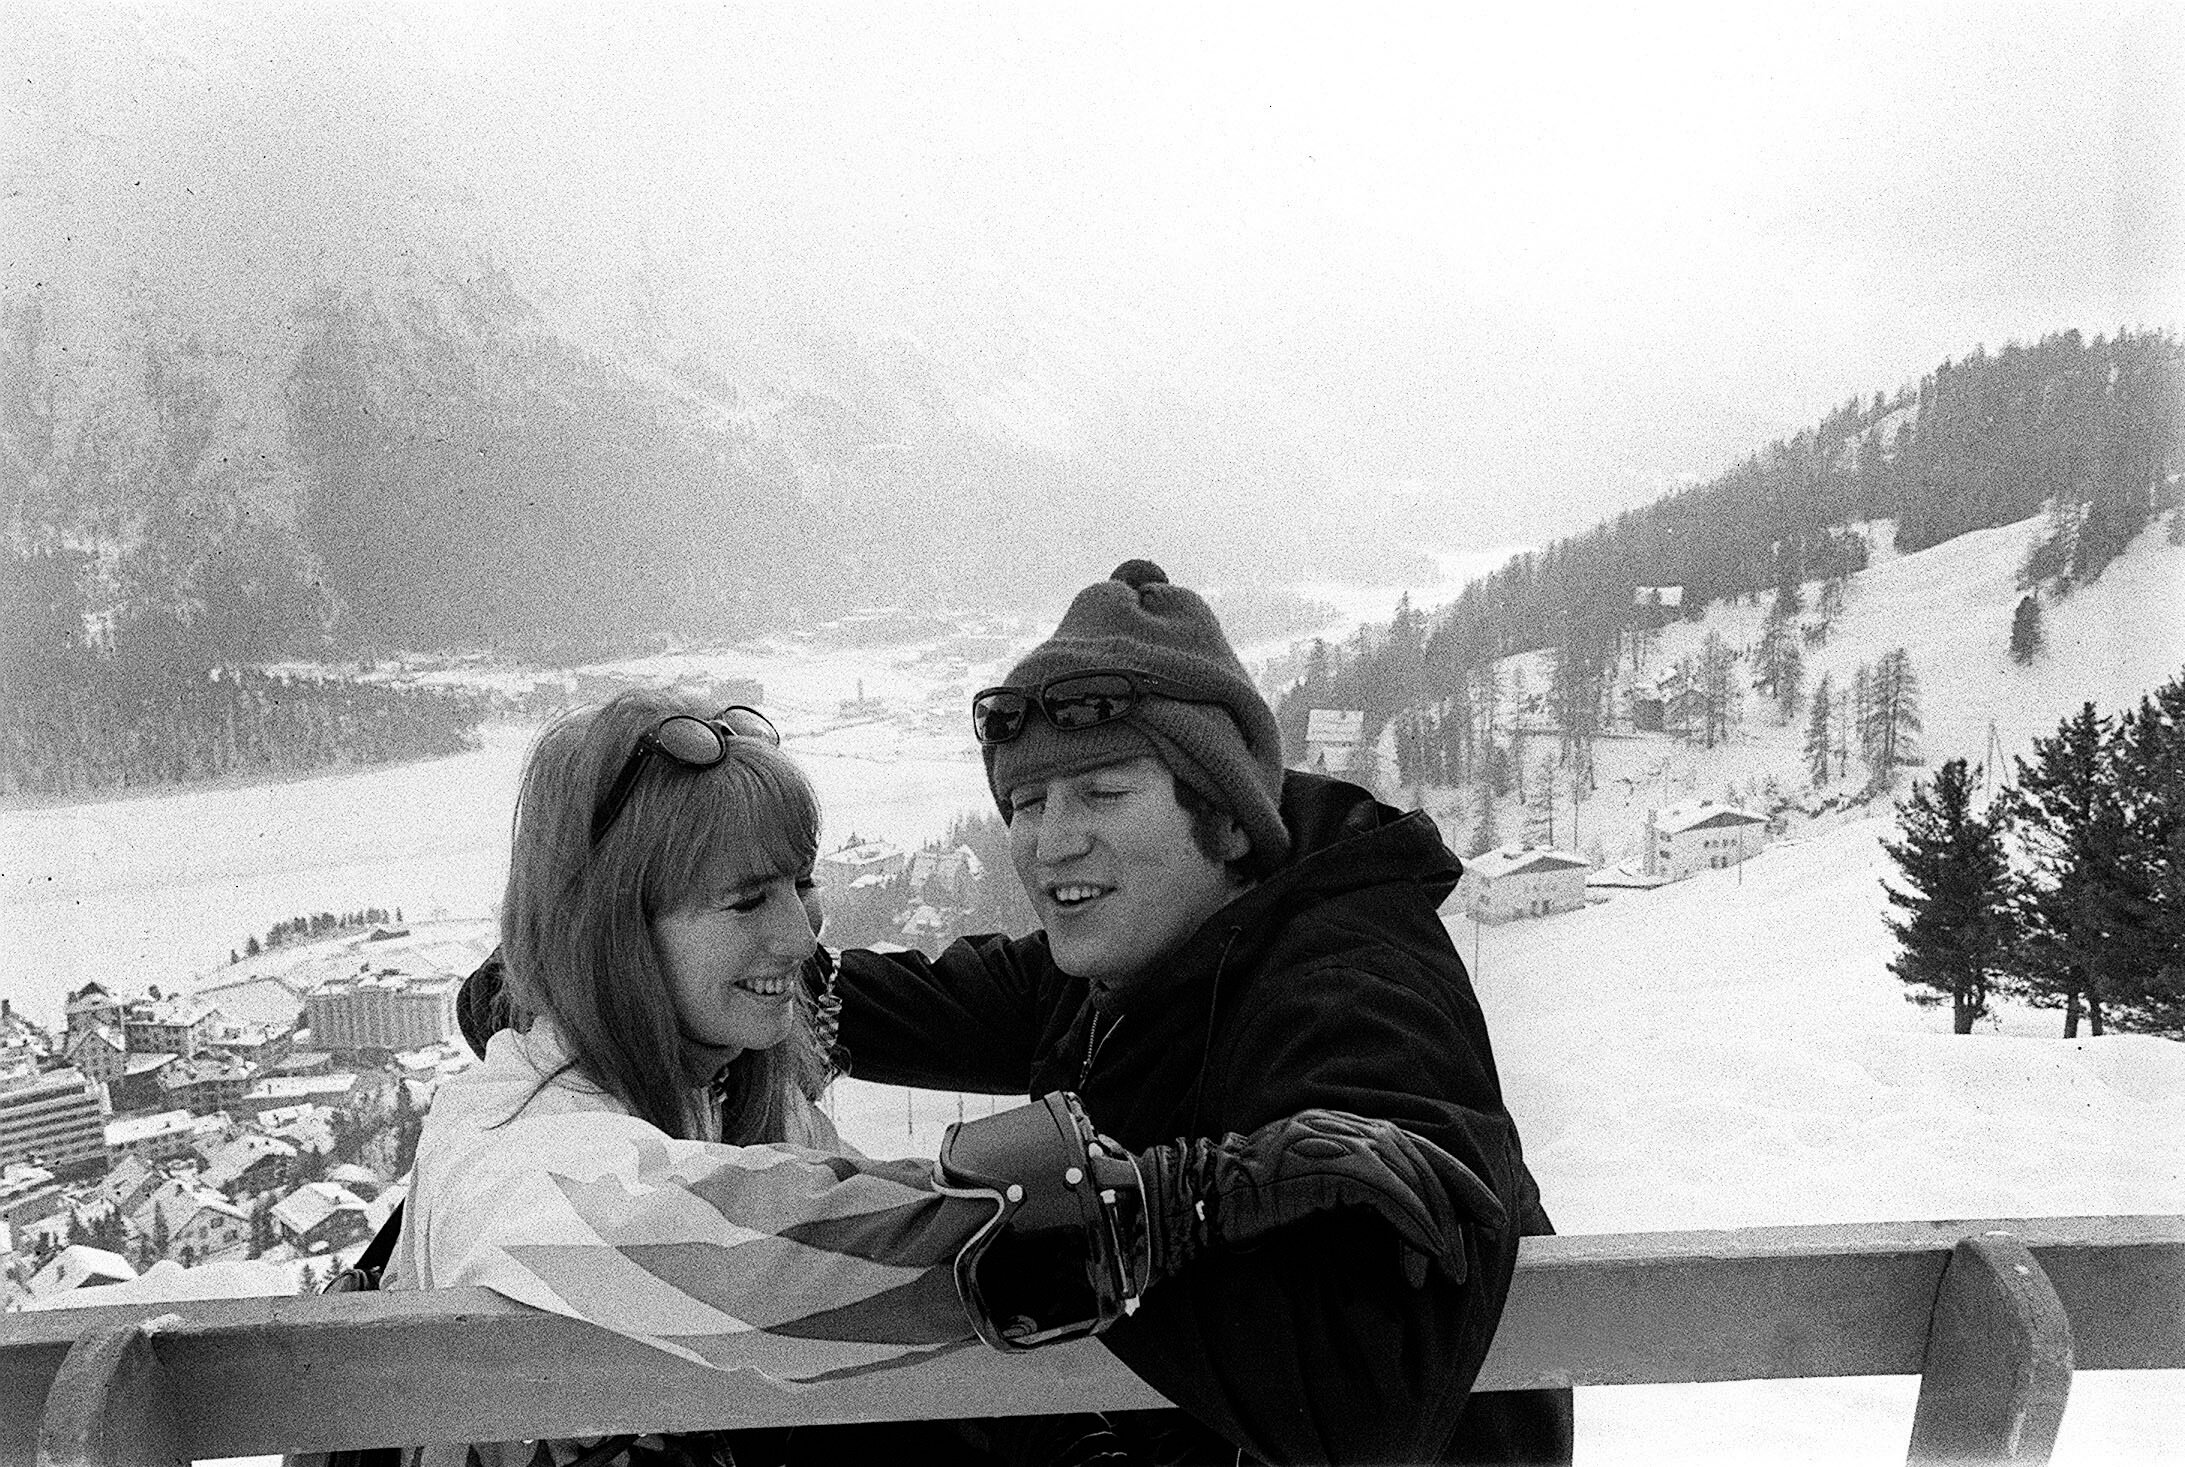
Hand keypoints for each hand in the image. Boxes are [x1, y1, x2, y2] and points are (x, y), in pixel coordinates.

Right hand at [1131, 1109, 1504, 1290]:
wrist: (1200, 1198)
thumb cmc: (1245, 1204)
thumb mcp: (1307, 1190)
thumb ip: (1347, 1190)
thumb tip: (1395, 1217)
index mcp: (1337, 1126)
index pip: (1410, 1142)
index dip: (1452, 1173)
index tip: (1482, 1209)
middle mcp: (1342, 1126)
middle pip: (1421, 1156)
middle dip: (1462, 1196)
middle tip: (1488, 1235)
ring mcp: (1336, 1142)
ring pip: (1412, 1178)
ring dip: (1439, 1228)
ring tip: (1452, 1270)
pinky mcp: (1331, 1167)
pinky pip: (1393, 1196)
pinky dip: (1417, 1228)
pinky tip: (1426, 1257)